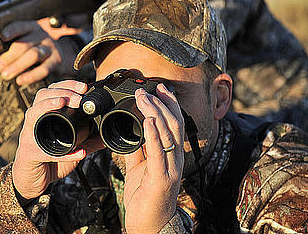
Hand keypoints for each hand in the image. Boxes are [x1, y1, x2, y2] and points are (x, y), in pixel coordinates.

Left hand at [0, 21, 78, 84]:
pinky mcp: (56, 60)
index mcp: (30, 28)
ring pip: (33, 55)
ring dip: (18, 66)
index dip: (11, 30)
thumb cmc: (35, 46)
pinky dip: (31, 76)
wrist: (60, 52)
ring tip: (6, 74)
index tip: (2, 36)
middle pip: (24, 44)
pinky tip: (21, 80)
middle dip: (9, 57)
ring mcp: (49, 47)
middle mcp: (41, 35)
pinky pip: (43, 69)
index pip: (20, 26)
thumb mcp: (25, 40)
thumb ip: (11, 46)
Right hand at [12, 80, 103, 199]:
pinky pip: (44, 151)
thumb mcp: (71, 148)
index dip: (67, 85)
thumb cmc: (49, 160)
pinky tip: (78, 152)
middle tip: (79, 97)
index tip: (84, 87)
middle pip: (41, 96)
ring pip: (33, 114)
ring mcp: (29, 136)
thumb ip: (87, 141)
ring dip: (48, 105)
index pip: (52, 91)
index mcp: (44, 115)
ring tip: (63, 103)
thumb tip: (106, 136)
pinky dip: (62, 153)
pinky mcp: (29, 154)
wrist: (32, 180)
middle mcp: (34, 121)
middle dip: (61, 92)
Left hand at [121, 84, 184, 233]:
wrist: (148, 226)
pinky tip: (147, 121)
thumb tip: (132, 129)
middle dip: (161, 103)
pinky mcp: (161, 179)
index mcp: (171, 155)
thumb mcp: (139, 167)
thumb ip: (138, 149)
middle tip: (145, 90)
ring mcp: (170, 169)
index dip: (169, 104)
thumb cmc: (145, 197)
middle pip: (173, 124)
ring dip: (155, 113)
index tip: (160, 87)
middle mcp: (175, 159)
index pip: (174, 123)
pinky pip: (158, 153)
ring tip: (144, 99)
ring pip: (168, 134)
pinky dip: (153, 135)